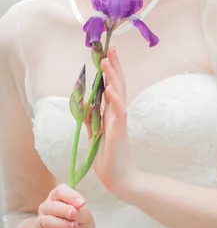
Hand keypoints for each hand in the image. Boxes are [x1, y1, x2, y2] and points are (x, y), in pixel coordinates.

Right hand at [35, 184, 94, 227]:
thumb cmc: (81, 227)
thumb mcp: (87, 218)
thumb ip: (81, 212)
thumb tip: (75, 209)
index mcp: (59, 198)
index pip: (60, 191)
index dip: (70, 196)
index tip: (82, 204)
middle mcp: (47, 207)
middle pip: (51, 206)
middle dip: (65, 210)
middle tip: (75, 216)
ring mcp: (41, 223)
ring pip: (45, 221)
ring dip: (61, 224)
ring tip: (73, 227)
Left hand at [84, 47, 138, 199]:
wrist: (119, 179)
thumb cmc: (108, 159)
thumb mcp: (95, 135)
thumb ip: (91, 119)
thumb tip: (85, 104)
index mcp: (111, 114)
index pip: (112, 87)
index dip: (110, 71)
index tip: (108, 54)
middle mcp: (117, 114)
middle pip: (118, 84)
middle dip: (114, 66)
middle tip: (112, 48)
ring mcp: (119, 122)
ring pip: (118, 94)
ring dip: (113, 76)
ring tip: (108, 61)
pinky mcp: (119, 131)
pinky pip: (118, 112)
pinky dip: (115, 99)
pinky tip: (110, 88)